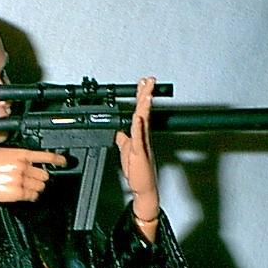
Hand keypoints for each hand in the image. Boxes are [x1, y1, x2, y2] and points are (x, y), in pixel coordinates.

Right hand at [0, 148, 65, 201]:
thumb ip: (18, 157)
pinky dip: (30, 196)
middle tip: (34, 179)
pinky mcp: (14, 193)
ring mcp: (18, 180)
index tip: (64, 163)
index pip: (45, 157)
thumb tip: (29, 162)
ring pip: (39, 187)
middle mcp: (21, 166)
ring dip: (36, 188)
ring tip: (26, 187)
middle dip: (41, 178)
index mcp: (19, 154)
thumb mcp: (1, 152)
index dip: (58, 160)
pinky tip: (24, 194)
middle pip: (44, 175)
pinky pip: (30, 196)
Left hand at [115, 77, 159, 235]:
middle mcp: (143, 136)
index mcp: (139, 134)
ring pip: (143, 121)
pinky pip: (138, 137)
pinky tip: (138, 117)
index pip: (140, 111)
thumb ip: (123, 139)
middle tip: (148, 80)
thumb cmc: (136, 171)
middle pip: (144, 111)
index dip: (141, 96)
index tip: (142, 84)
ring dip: (144, 106)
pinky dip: (138, 126)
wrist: (143, 187)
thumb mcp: (126, 150)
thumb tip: (119, 131)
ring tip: (147, 93)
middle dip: (146, 94)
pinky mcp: (139, 153)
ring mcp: (142, 144)